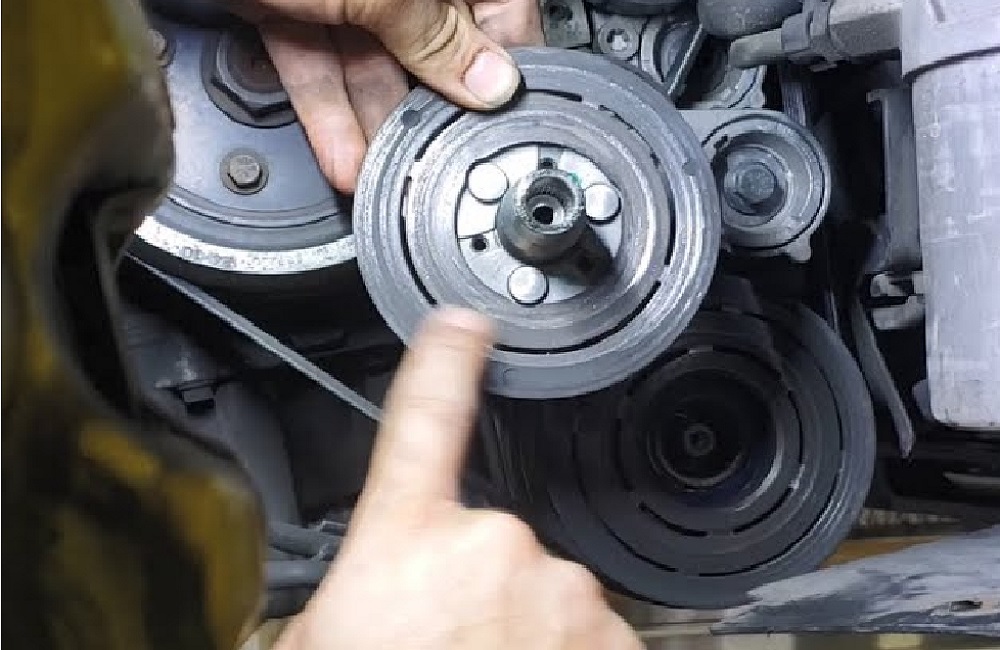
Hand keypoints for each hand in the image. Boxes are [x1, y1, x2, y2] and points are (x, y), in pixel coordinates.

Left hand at [235, 0, 542, 192]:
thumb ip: (436, 35)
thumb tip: (491, 81)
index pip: (499, 11)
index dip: (503, 70)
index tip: (503, 122)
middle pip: (432, 44)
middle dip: (431, 110)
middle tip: (441, 161)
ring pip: (372, 62)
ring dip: (375, 124)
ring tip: (388, 176)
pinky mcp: (289, 2)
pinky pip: (318, 62)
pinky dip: (326, 109)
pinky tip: (343, 157)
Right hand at [275, 307, 641, 649]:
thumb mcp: (315, 644)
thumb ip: (349, 594)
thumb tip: (366, 591)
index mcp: (406, 538)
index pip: (425, 415)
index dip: (445, 358)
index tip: (465, 324)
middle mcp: (495, 546)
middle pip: (488, 536)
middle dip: (468, 585)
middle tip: (433, 646)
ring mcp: (565, 595)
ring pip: (539, 591)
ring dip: (515, 629)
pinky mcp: (617, 643)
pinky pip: (583, 634)